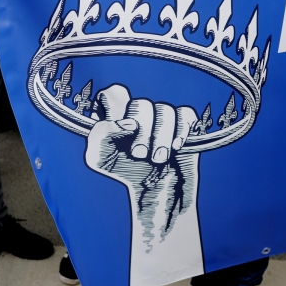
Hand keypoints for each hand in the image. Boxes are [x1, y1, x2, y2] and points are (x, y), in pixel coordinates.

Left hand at [85, 85, 198, 249]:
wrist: (157, 192)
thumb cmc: (127, 173)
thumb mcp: (100, 159)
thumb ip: (100, 135)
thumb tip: (124, 122)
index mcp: (117, 115)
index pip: (114, 93)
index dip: (117, 109)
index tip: (119, 130)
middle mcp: (140, 113)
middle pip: (141, 104)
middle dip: (142, 132)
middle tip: (139, 154)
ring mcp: (163, 118)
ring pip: (165, 110)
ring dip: (161, 138)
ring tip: (158, 159)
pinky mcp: (184, 124)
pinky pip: (186, 115)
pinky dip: (181, 132)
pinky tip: (176, 147)